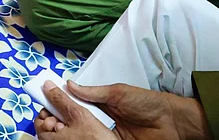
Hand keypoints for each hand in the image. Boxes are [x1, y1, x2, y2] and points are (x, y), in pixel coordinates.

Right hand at [38, 81, 209, 139]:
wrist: (172, 124)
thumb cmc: (147, 103)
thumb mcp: (118, 92)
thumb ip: (94, 91)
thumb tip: (69, 85)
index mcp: (102, 102)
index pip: (77, 102)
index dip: (62, 103)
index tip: (46, 102)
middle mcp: (102, 118)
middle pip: (77, 120)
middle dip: (63, 121)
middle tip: (47, 122)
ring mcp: (107, 134)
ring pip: (85, 133)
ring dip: (74, 132)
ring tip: (57, 132)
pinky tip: (76, 139)